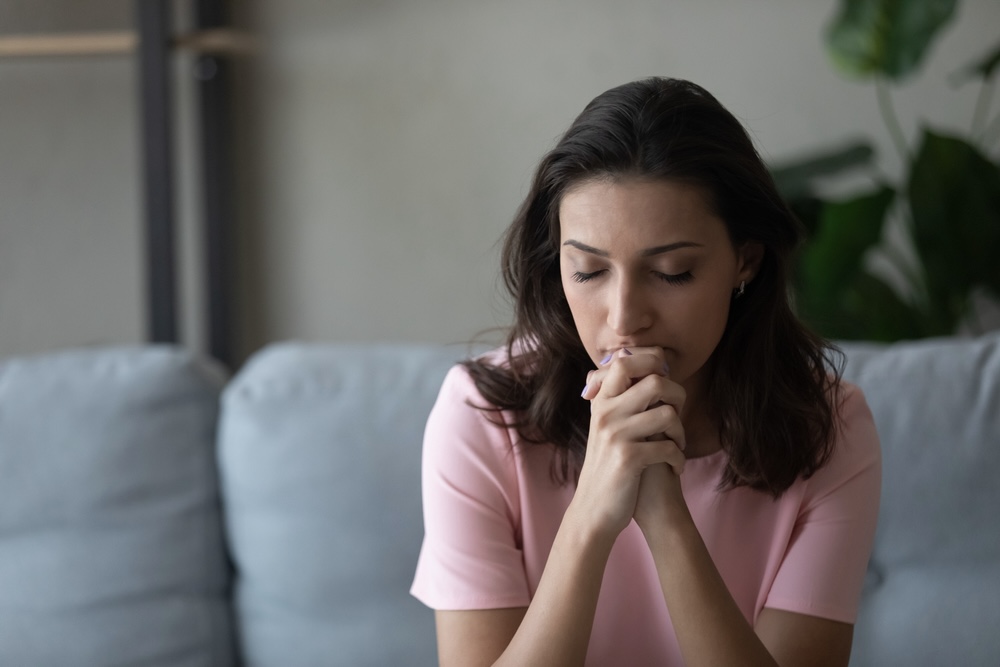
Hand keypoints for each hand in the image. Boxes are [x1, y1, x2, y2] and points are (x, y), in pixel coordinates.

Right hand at [575, 347, 686, 540]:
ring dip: (680, 432)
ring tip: (676, 445)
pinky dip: (678, 458)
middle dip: (677, 396)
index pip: (624, 361)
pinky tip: (674, 466)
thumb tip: (632, 359)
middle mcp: (605, 413)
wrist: (594, 509)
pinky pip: (668, 446)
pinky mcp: (628, 459)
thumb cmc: (608, 465)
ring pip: (668, 414)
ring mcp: (615, 435)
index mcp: (601, 402)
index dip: (651, 362)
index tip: (664, 379)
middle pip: (654, 381)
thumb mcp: (605, 426)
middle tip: (677, 414)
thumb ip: (617, 396)